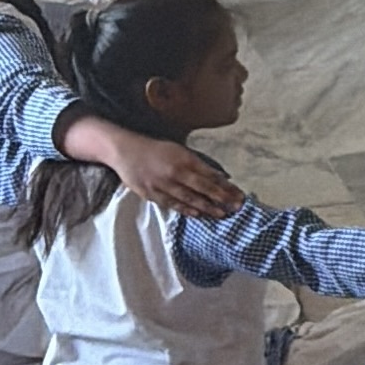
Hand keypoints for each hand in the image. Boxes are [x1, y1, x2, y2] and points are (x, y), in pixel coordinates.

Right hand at [104, 132, 243, 217]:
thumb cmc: (155, 150)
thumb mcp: (178, 150)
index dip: (225, 186)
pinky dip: (186, 210)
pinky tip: (198, 215)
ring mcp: (163, 184)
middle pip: (203, 188)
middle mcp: (175, 171)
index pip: (210, 175)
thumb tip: (218, 177)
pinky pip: (173, 204)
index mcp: (184, 158)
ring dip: (207, 207)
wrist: (125, 151)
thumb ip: (197, 164)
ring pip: (189, 198)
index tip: (239, 194)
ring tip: (221, 214)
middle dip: (222, 198)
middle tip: (237, 207)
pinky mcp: (152, 194)